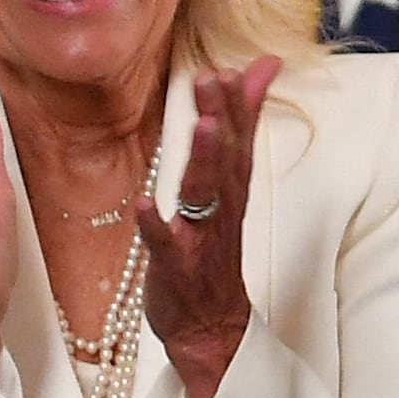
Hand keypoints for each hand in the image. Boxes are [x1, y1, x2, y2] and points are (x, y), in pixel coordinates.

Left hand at [141, 56, 275, 397]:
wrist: (211, 330)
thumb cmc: (213, 253)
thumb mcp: (228, 190)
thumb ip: (239, 131)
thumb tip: (254, 75)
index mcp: (230, 193)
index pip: (240, 141)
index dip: (239, 104)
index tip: (239, 67)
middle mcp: (220, 211)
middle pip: (226, 160)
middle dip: (223, 118)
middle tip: (215, 79)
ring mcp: (199, 239)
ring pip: (204, 195)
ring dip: (206, 160)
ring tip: (205, 127)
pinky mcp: (175, 268)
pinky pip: (165, 245)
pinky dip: (156, 225)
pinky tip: (144, 205)